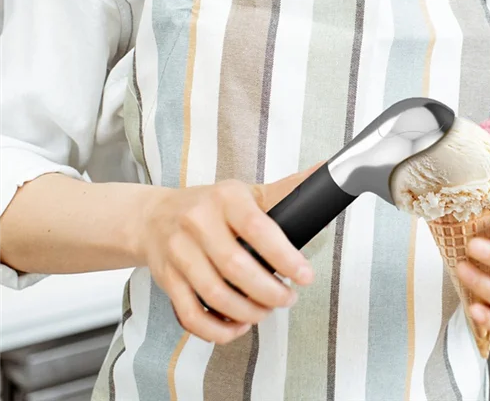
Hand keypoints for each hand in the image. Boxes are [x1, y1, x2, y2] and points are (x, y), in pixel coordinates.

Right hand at [136, 165, 318, 344]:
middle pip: (236, 267)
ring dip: (247, 311)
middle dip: (269, 292)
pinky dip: (217, 329)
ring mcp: (179, 252)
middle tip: (288, 298)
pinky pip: (190, 314)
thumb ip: (285, 190)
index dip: (285, 256)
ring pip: (214, 295)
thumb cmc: (209, 205)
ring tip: (266, 311)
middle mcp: (199, 222)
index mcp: (225, 198)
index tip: (304, 275)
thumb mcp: (245, 192)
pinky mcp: (167, 279)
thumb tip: (324, 172)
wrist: (153, 216)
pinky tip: (237, 325)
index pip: (258, 229)